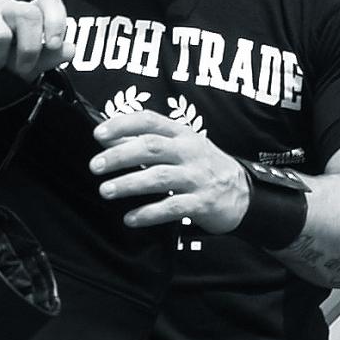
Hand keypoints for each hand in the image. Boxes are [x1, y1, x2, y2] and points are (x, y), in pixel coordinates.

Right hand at [0, 0, 74, 80]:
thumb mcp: (25, 59)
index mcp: (27, 13)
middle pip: (27, 15)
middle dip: (28, 49)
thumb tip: (70, 49)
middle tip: (22, 69)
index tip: (53, 44)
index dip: (56, 21)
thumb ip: (48, 56)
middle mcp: (6, 6)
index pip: (49, 2)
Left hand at [89, 108, 250, 233]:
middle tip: (96, 167)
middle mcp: (190, 152)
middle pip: (151, 147)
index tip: (98, 135)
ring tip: (106, 191)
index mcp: (182, 134)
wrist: (243, 194)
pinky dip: (149, 213)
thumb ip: (152, 143)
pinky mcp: (203, 203)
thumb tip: (111, 143)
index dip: (122, 125)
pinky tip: (130, 218)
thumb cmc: (204, 168)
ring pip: (159, 177)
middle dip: (119, 156)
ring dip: (129, 184)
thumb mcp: (184, 147)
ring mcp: (197, 178)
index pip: (149, 121)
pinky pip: (172, 208)